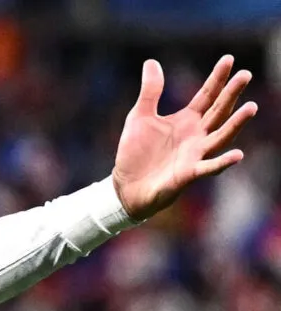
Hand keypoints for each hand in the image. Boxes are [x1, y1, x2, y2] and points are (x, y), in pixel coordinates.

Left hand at [112, 56, 257, 221]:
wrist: (124, 186)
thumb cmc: (135, 152)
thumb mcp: (140, 117)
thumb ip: (150, 92)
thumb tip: (151, 62)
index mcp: (187, 120)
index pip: (207, 95)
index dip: (217, 78)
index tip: (229, 59)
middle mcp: (197, 135)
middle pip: (219, 111)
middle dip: (231, 94)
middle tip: (245, 75)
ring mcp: (195, 155)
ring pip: (221, 136)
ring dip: (236, 124)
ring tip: (251, 108)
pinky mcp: (189, 174)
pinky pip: (209, 168)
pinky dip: (223, 162)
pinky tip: (238, 155)